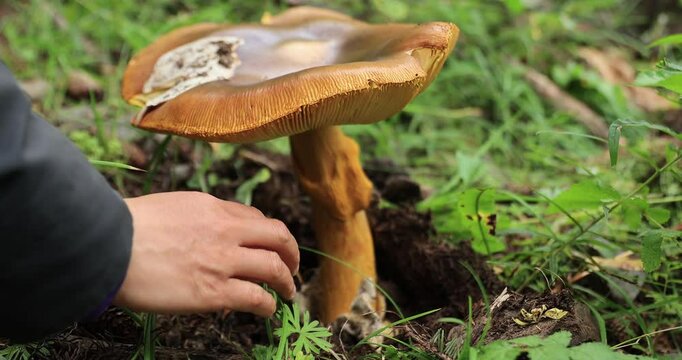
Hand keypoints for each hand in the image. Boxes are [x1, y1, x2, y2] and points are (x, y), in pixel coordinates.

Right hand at [113, 191, 298, 316]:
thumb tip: (212, 231)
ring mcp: (222, 261)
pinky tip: (267, 310)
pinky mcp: (214, 291)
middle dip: (291, 253)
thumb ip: (199, 217)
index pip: (255, 218)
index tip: (267, 246)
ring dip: (287, 281)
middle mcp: (225, 231)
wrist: (107, 246)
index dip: (267, 235)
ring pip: (275, 268)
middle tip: (293, 266)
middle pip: (278, 237)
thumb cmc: (128, 228)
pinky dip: (268, 305)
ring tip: (288, 292)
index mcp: (213, 208)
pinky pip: (256, 297)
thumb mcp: (173, 207)